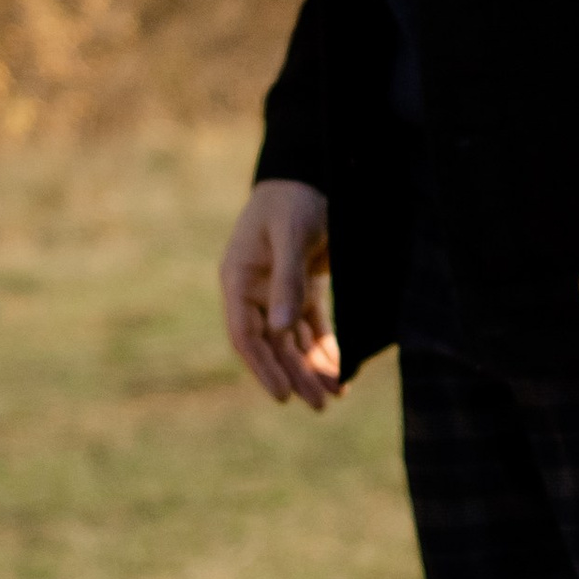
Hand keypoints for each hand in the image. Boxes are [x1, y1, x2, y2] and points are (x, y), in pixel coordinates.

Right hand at [219, 179, 341, 408]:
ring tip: (333, 398)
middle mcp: (254, 292)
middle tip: (319, 406)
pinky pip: (310, 328)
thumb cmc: (293, 200)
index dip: (262, 368)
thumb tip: (281, 331)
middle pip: (272, 346)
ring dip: (311, 369)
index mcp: (239, 280)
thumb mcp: (291, 236)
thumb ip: (287, 281)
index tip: (282, 396)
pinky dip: (323, 349)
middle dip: (295, 376)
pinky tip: (339, 372)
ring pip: (292, 342)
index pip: (245, 335)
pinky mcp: (302, 289)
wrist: (311, 172)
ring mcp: (277, 292)